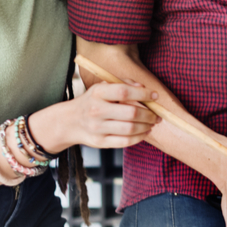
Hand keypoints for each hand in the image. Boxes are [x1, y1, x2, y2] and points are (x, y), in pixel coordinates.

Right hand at [35, 82, 157, 151]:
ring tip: (152, 123)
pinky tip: (144, 132)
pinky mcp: (100, 142)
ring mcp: (97, 128)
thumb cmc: (92, 102)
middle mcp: (96, 110)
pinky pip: (125, 142)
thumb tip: (142, 88)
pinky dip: (139, 137)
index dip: (143, 94)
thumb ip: (122, 84)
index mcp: (97, 93)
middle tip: (156, 115)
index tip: (155, 96)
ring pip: (130, 129)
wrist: (70, 121)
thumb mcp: (102, 88)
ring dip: (147, 126)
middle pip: (131, 113)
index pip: (123, 92)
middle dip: (149, 114)